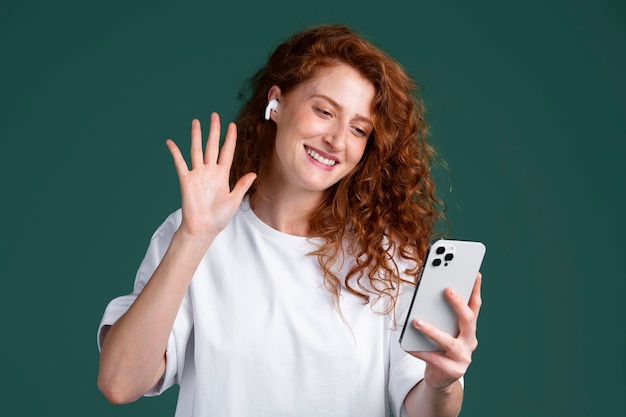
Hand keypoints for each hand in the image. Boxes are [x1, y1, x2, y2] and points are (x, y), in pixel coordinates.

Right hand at [166, 113, 256, 238]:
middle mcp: (210, 171)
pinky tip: (170, 142)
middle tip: (215, 115)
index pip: (227, 152)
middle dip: (214, 131)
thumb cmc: (219, 218)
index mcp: (222, 175)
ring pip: (196, 150)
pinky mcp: (186, 180)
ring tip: (196, 121)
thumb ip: (242, 185)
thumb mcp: (234, 200)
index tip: (232, 126)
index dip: (230, 139)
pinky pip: (179, 163)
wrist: (203, 228)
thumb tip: (253, 173)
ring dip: (196, 136)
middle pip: (212, 146)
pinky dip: (175, 152)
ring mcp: (197, 174)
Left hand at [408, 273, 481, 390]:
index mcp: (469, 328)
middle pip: (468, 320)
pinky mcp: (453, 370)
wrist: (441, 377)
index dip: (475, 289)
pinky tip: (409, 346)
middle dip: (458, 304)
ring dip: (432, 330)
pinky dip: (421, 352)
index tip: (474, 273)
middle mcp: (470, 341)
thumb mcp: (444, 330)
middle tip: (447, 289)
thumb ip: (440, 316)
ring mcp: (464, 357)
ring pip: (449, 341)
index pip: (475, 306)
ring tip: (416, 321)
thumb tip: (425, 295)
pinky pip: (435, 359)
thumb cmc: (440, 348)